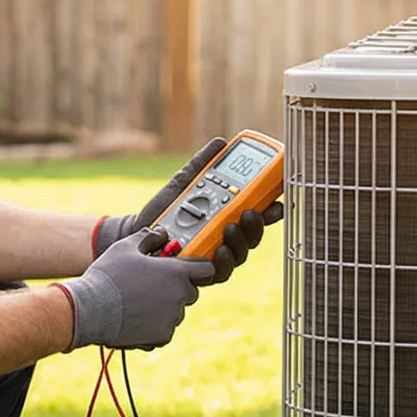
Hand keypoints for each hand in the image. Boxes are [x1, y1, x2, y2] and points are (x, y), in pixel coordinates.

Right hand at [55, 229, 214, 350]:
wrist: (90, 310)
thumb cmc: (108, 275)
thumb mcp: (125, 247)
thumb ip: (148, 237)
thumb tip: (161, 234)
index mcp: (175, 272)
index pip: (206, 270)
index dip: (198, 268)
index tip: (187, 269)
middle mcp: (179, 295)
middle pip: (190, 292)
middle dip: (176, 288)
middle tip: (152, 286)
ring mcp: (172, 318)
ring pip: (176, 312)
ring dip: (164, 308)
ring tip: (138, 303)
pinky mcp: (162, 337)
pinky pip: (165, 330)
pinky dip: (154, 326)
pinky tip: (134, 318)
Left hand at [93, 138, 283, 285]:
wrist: (136, 233)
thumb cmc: (163, 211)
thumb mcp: (183, 184)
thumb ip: (202, 165)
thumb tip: (220, 143)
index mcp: (227, 217)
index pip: (257, 213)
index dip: (272, 208)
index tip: (280, 199)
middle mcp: (225, 239)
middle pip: (253, 235)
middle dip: (258, 224)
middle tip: (251, 211)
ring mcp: (214, 257)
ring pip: (240, 254)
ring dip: (241, 241)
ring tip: (231, 226)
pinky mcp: (200, 273)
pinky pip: (218, 271)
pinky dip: (222, 261)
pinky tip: (218, 250)